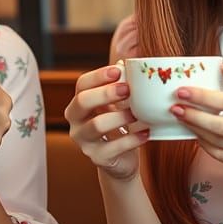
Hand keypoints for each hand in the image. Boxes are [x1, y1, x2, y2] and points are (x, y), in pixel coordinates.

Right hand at [65, 65, 148, 181]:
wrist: (121, 159)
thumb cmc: (119, 125)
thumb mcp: (119, 104)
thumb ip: (120, 86)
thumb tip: (126, 64)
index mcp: (79, 103)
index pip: (82, 84)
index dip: (98, 76)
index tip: (118, 70)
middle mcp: (75, 121)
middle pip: (82, 101)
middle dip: (106, 93)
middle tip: (128, 89)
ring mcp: (84, 141)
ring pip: (97, 125)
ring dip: (120, 116)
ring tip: (138, 114)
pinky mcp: (97, 158)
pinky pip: (114, 147)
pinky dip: (133, 139)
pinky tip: (146, 133)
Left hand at [170, 61, 222, 185]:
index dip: (203, 97)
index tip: (183, 91)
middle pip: (221, 125)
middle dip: (193, 116)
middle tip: (175, 106)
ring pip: (219, 142)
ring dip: (196, 129)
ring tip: (182, 117)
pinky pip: (222, 156)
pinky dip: (205, 145)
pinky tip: (195, 133)